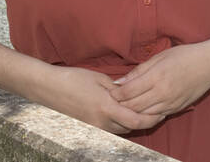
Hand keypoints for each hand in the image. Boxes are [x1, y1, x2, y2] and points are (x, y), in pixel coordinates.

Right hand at [48, 66, 164, 133]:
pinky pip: (109, 129)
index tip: (162, 112)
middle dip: (144, 121)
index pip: (136, 120)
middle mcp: (101, 122)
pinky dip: (119, 123)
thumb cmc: (74, 79)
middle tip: (156, 111)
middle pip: (131, 128)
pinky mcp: (87, 128)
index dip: (151, 119)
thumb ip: (118, 89)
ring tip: (142, 111)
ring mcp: (93, 127)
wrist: (48, 88)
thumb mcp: (100, 79)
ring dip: (132, 123)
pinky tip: (122, 113)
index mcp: (107, 108)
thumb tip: (133, 92)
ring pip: (120, 130)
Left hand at [110, 43, 209, 116]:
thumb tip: (119, 81)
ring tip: (125, 105)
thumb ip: (139, 70)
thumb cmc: (185, 55)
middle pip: (133, 106)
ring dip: (131, 111)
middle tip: (113, 99)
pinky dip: (145, 114)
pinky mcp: (176, 109)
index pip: (128, 92)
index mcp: (157, 76)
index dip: (116, 93)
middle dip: (120, 104)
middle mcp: (163, 92)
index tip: (111, 90)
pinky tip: (141, 108)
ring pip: (143, 114)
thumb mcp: (160, 56)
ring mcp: (170, 103)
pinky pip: (156, 116)